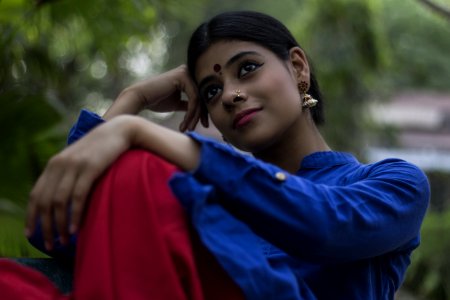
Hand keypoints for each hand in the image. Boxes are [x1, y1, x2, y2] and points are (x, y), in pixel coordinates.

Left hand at [25, 116, 134, 249]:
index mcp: (53, 165)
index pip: (36, 195)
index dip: (31, 216)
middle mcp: (59, 165)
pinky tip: (75, 228)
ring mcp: (74, 166)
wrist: (118, 131)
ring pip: (59, 201)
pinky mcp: (90, 168)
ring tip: (64, 240)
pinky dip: (75, 214)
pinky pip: (78, 196)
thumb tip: (60, 201)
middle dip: (45, 226)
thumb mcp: (78, 160)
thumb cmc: (100, 150)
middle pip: (45, 202)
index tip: (31, 234)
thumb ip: (67, 175)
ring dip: (59, 224)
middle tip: (51, 245)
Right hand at [108, 65, 207, 131]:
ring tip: (188, 128)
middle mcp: (188, 71)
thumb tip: (201, 111)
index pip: (201, 95)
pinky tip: (185, 123)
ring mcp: (186, 71)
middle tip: (200, 128)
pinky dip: (191, 113)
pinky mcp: (183, 75)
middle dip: (202, 115)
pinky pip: (194, 98)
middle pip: (202, 96)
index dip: (204, 112)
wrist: (140, 98)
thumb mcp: (177, 103)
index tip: (204, 125)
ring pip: (199, 98)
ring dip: (195, 116)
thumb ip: (189, 104)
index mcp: (187, 77)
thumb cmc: (156, 101)